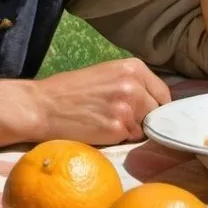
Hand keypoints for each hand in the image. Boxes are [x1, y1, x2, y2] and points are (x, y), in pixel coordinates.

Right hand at [28, 58, 171, 145]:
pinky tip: (101, 130)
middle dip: (143, 119)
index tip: (145, 113)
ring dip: (131, 130)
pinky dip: (120, 139)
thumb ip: (132, 83)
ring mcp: (127, 107)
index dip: (155, 106)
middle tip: (120, 118)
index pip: (163, 94)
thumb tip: (155, 102)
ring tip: (107, 122)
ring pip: (145, 128)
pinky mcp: (118, 128)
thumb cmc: (72, 89)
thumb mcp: (107, 74)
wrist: (44, 105)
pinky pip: (130, 139)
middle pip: (157, 112)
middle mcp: (134, 85)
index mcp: (133, 67)